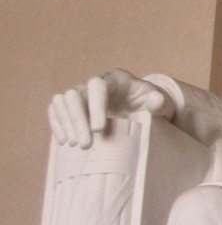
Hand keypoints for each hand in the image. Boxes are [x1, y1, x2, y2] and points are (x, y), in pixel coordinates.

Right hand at [48, 69, 174, 148]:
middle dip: (77, 119)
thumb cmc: (151, 105)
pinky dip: (57, 124)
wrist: (143, 110)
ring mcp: (82, 94)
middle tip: (85, 145)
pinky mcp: (73, 107)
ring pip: (62, 101)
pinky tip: (64, 142)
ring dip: (66, 123)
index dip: (95, 106)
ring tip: (75, 145)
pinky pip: (56, 110)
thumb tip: (155, 100)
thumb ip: (159, 102)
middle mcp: (94, 84)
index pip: (97, 86)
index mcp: (115, 80)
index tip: (98, 129)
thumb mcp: (161, 103)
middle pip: (75, 94)